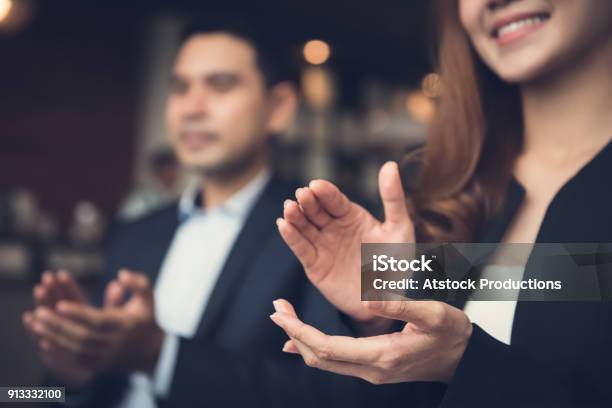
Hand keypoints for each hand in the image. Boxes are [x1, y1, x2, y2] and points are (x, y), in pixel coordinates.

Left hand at [25, 270, 163, 374]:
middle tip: (40, 313)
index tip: (60, 304)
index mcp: (125, 325)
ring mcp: (106, 356)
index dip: (79, 313)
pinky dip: (59, 351)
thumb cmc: (146, 319)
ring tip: (36, 323)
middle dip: (60, 325)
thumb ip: (138, 283)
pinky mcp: (98, 365)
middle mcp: (115, 343)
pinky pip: (75, 360)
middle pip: (83, 336)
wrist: (151, 352)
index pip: (99, 320)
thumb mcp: (148, 298)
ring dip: (54, 337)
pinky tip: (44, 339)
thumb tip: (121, 274)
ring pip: (76, 349)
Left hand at [270, 298, 471, 383]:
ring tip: (284, 317)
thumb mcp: (434, 312)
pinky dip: (314, 347)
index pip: (327, 348)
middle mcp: (372, 369)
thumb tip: (365, 297)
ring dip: (301, 340)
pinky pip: (336, 361)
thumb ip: (399, 304)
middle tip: (276, 309)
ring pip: (325, 362)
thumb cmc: (452, 334)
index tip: (281, 313)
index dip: (300, 331)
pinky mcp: (373, 367)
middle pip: (319, 358)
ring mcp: (372, 372)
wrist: (465, 359)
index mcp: (382, 354)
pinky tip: (300, 339)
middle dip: (293, 334)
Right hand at [277, 161, 414, 322]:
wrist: (390, 299)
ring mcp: (322, 245)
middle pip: (315, 210)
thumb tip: (389, 165)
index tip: (316, 185)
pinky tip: (283, 225)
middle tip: (301, 194)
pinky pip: (301, 249)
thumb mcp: (399, 228)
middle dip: (307, 202)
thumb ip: (393, 198)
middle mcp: (333, 227)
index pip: (334, 199)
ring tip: (288, 207)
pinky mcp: (315, 265)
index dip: (324, 192)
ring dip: (295, 216)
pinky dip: (291, 237)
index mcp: (351, 215)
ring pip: (304, 227)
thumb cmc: (397, 262)